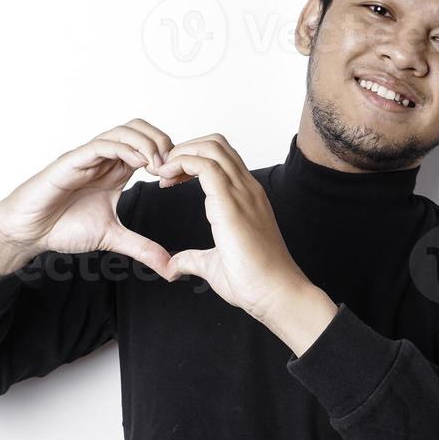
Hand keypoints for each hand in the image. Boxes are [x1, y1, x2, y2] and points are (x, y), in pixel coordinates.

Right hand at [0, 119, 180, 279]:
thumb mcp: (113, 238)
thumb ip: (142, 248)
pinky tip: (140, 164)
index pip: (148, 146)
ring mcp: (88, 157)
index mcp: (116, 170)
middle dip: (163, 142)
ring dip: (147, 143)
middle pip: (140, 129)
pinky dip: (124, 148)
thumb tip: (170, 267)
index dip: (169, 155)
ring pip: (123, 131)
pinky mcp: (72, 161)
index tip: (181, 177)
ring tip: (160, 166)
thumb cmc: (62, 227)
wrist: (28, 232)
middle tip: (174, 168)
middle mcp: (104, 159)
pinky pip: (101, 144)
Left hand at [152, 134, 316, 321]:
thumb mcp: (213, 266)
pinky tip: (166, 179)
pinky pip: (205, 165)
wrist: (276, 295)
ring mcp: (242, 194)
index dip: (190, 160)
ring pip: (211, 147)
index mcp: (246, 199)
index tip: (169, 179)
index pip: (220, 159)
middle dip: (183, 149)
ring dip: (181, 153)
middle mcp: (246, 190)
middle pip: (215, 144)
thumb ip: (193, 259)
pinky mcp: (231, 204)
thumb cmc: (254, 283)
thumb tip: (174, 266)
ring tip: (162, 173)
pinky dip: (181, 163)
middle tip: (162, 172)